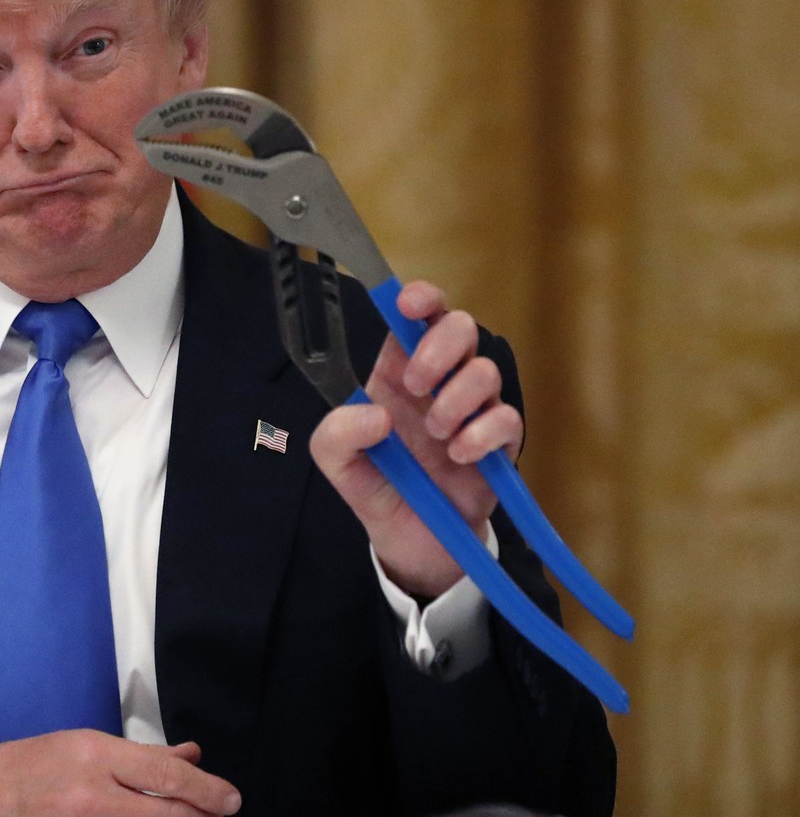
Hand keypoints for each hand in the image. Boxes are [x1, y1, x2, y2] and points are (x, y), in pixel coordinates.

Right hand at [0, 730, 240, 816]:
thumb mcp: (91, 745)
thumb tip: (191, 756)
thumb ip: (144, 755)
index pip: (166, 775)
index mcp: (98, 757)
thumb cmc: (39, 764)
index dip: (206, 790)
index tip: (230, 799)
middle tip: (223, 812)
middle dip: (202, 814)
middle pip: (165, 811)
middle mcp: (93, 794)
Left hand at [308, 281, 522, 596]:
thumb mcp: (336, 464)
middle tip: (416, 386)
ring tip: (435, 435)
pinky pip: (506, 417)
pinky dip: (481, 434)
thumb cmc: (378, 488)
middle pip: (460, 327)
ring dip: (456, 400)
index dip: (420, 299)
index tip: (410, 305)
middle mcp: (438, 382)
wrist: (415, 544)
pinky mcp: (500, 442)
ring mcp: (472, 409)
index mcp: (396, 372)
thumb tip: (376, 416)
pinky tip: (460, 455)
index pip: (415, 317)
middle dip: (439, 349)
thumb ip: (335, 435)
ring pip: (486, 370)